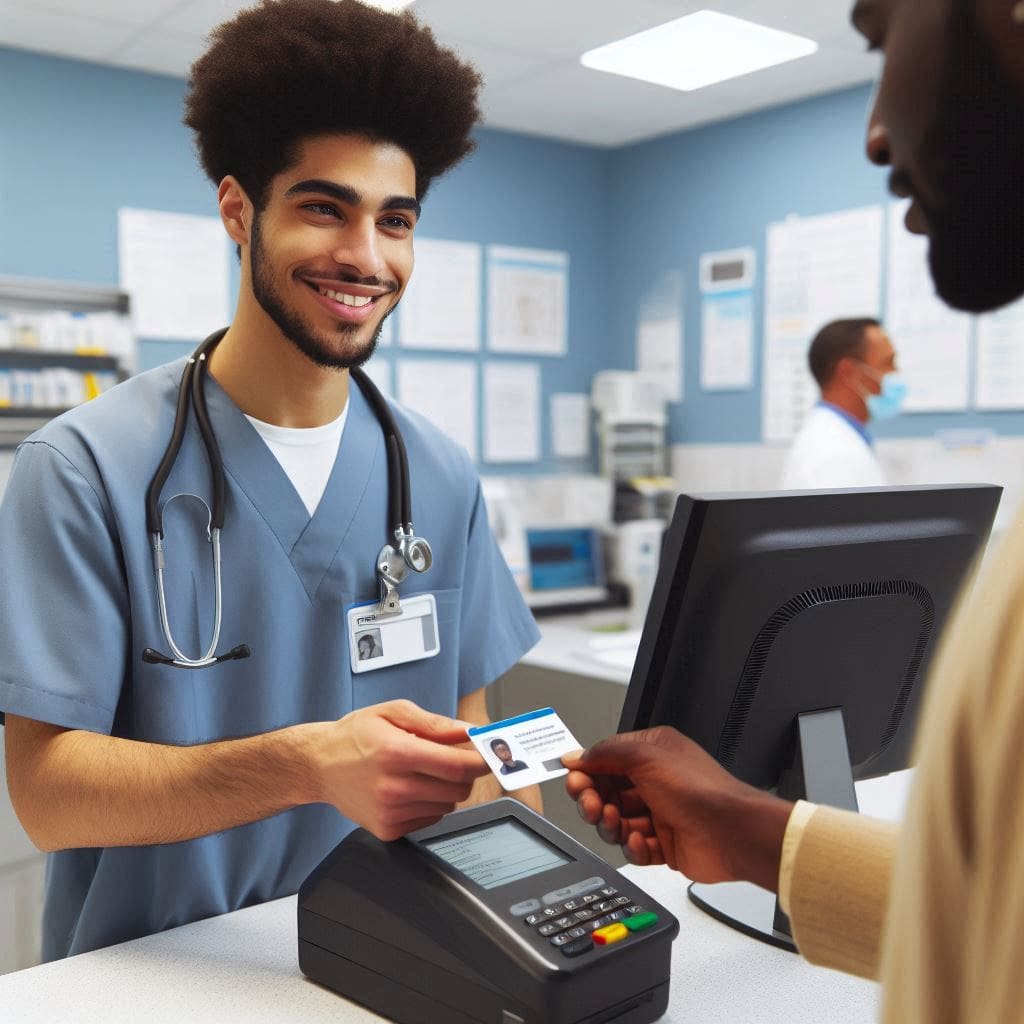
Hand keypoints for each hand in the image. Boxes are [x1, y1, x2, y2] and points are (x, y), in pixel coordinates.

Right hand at [309, 699, 490, 840]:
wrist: (319, 765)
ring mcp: (390, 812)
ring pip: (448, 805)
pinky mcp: (388, 830)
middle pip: (458, 789)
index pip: (456, 765)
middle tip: (455, 758)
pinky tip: (410, 787)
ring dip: (447, 788)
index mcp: (396, 753)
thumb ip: (435, 723)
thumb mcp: (393, 712)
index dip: (481, 761)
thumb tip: (468, 731)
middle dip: (466, 773)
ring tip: (422, 771)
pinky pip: (431, 818)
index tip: (491, 755)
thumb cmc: (355, 736)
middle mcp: (393, 787)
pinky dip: (431, 803)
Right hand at [562, 727, 792, 889]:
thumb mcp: (644, 757)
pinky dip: (632, 846)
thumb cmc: (699, 789)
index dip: (588, 772)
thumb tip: (578, 756)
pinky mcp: (665, 844)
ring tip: (614, 823)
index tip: (575, 781)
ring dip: (610, 824)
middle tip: (591, 805)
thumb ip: (606, 753)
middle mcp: (655, 781)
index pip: (607, 761)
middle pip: (607, 793)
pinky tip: (640, 840)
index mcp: (652, 753)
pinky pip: (635, 848)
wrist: (731, 832)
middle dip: (593, 800)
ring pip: (617, 822)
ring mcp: (660, 814)